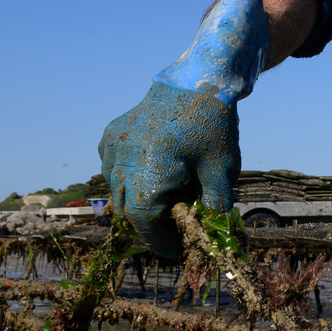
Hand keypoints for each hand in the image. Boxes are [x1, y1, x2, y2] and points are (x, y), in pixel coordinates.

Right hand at [99, 0, 267, 257]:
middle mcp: (120, 162)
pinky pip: (115, 170)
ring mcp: (111, 148)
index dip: (163, 242)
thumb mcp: (221, 171)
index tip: (181, 250)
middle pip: (131, 211)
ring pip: (120, 192)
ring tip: (173, 193)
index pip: (146, 225)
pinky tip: (158, 169)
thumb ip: (214, 208)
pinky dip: (133, 178)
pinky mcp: (109, 137)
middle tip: (180, 228)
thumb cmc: (213, 125)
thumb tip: (212, 237)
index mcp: (146, 174)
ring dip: (141, 200)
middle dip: (154, 224)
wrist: (196, 79)